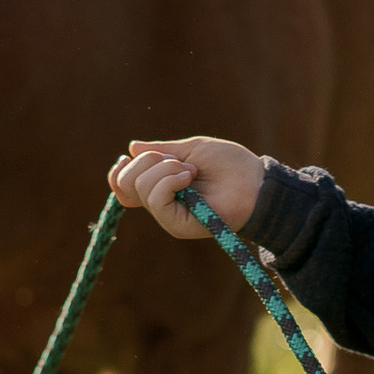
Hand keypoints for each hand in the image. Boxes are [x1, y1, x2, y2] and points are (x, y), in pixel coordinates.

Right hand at [110, 135, 267, 240]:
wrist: (255, 182)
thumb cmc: (230, 164)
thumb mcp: (191, 149)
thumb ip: (162, 150)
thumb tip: (132, 147)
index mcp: (160, 186)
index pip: (122, 186)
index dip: (118, 171)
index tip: (129, 156)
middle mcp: (160, 203)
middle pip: (126, 182)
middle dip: (148, 161)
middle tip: (180, 162)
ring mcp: (167, 216)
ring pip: (141, 187)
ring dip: (166, 168)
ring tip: (192, 171)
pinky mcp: (177, 225)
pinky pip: (157, 200)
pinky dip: (170, 181)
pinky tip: (190, 178)